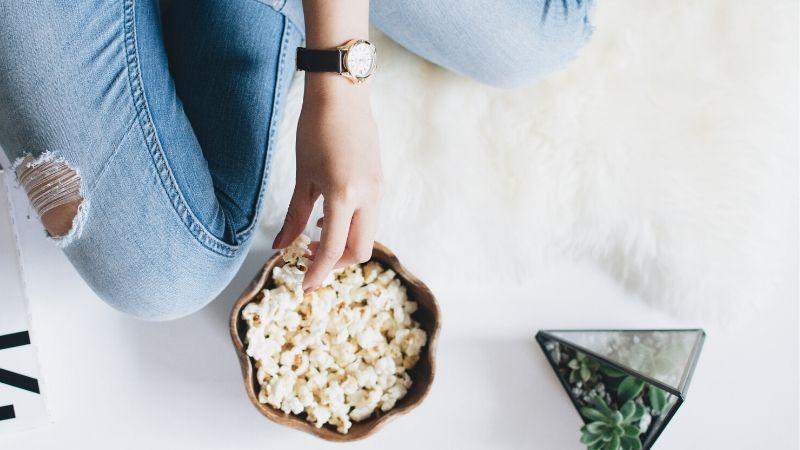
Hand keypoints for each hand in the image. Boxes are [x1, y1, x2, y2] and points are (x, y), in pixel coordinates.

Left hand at [272, 74, 382, 291]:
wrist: (343, 96)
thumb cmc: (316, 130)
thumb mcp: (303, 177)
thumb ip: (294, 216)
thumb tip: (280, 246)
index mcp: (344, 196)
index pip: (333, 249)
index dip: (317, 273)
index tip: (304, 288)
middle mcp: (368, 197)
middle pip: (359, 251)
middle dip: (335, 263)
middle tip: (310, 260)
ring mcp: (378, 189)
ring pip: (367, 235)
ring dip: (344, 245)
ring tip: (317, 236)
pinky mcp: (379, 182)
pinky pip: (369, 217)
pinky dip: (352, 227)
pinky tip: (330, 216)